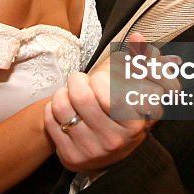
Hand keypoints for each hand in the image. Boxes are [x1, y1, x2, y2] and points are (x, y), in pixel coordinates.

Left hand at [45, 34, 177, 172]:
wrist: (111, 149)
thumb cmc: (124, 109)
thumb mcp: (139, 86)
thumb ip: (142, 59)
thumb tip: (137, 36)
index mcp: (135, 123)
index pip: (109, 93)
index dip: (100, 79)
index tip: (100, 80)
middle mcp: (115, 141)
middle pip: (81, 96)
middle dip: (77, 81)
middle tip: (81, 81)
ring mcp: (93, 151)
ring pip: (62, 107)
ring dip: (62, 93)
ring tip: (71, 94)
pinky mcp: (72, 158)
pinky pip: (50, 121)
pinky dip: (53, 109)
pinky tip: (64, 110)